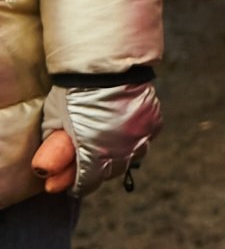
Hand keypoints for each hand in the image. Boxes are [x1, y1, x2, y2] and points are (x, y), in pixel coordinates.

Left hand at [39, 80, 159, 196]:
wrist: (108, 66)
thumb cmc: (75, 93)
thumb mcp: (55, 123)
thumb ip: (54, 150)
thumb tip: (46, 173)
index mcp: (95, 155)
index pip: (87, 183)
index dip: (76, 183)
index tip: (68, 182)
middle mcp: (122, 151)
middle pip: (110, 172)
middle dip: (96, 169)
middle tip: (86, 159)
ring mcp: (141, 137)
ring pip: (130, 157)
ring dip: (118, 154)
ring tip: (106, 142)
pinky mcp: (154, 123)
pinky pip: (144, 138)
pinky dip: (134, 138)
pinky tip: (122, 128)